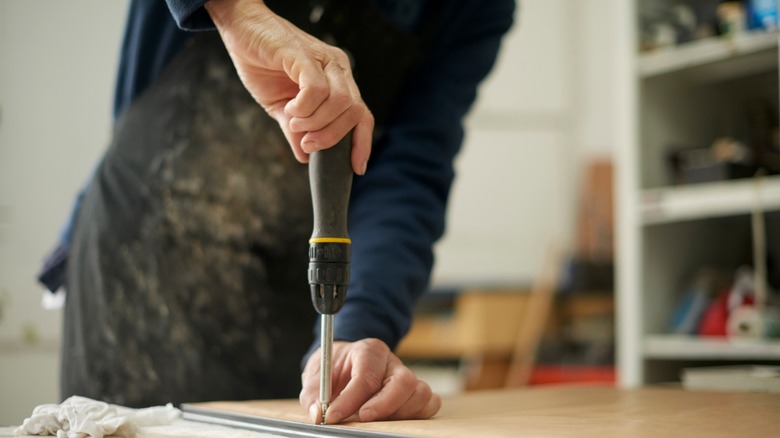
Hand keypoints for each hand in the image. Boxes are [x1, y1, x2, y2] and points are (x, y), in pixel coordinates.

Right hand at [205, 0, 372, 174]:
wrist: (239, 28)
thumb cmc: (261, 63)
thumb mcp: (280, 106)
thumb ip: (295, 130)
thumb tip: (304, 157)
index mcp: (337, 82)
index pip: (362, 115)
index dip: (363, 143)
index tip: (357, 168)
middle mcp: (337, 69)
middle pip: (355, 113)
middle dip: (332, 137)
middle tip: (308, 144)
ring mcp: (323, 60)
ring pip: (340, 103)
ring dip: (317, 123)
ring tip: (294, 124)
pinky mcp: (303, 55)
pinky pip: (317, 89)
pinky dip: (305, 108)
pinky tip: (290, 110)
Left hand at [300, 338, 441, 423]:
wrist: (343, 363)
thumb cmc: (333, 367)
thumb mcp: (316, 373)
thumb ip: (314, 392)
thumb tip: (317, 413)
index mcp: (368, 351)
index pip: (366, 376)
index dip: (350, 400)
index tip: (332, 416)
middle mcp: (391, 362)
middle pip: (403, 382)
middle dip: (384, 406)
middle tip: (363, 419)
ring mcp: (406, 377)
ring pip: (420, 393)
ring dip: (400, 413)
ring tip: (376, 421)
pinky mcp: (414, 392)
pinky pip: (430, 402)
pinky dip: (418, 414)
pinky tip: (396, 420)